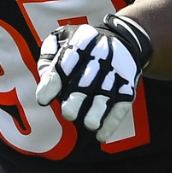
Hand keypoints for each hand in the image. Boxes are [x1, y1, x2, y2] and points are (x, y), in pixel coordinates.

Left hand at [35, 14, 152, 142]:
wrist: (124, 40)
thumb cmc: (83, 45)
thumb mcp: (64, 38)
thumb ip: (49, 54)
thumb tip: (44, 75)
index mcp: (81, 41)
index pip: (65, 62)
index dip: (53, 82)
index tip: (42, 100)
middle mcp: (100, 55)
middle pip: (87, 80)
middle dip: (77, 99)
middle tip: (67, 114)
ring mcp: (116, 71)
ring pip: (106, 94)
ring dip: (98, 111)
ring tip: (88, 124)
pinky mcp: (128, 85)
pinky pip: (122, 104)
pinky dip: (112, 121)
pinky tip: (101, 134)